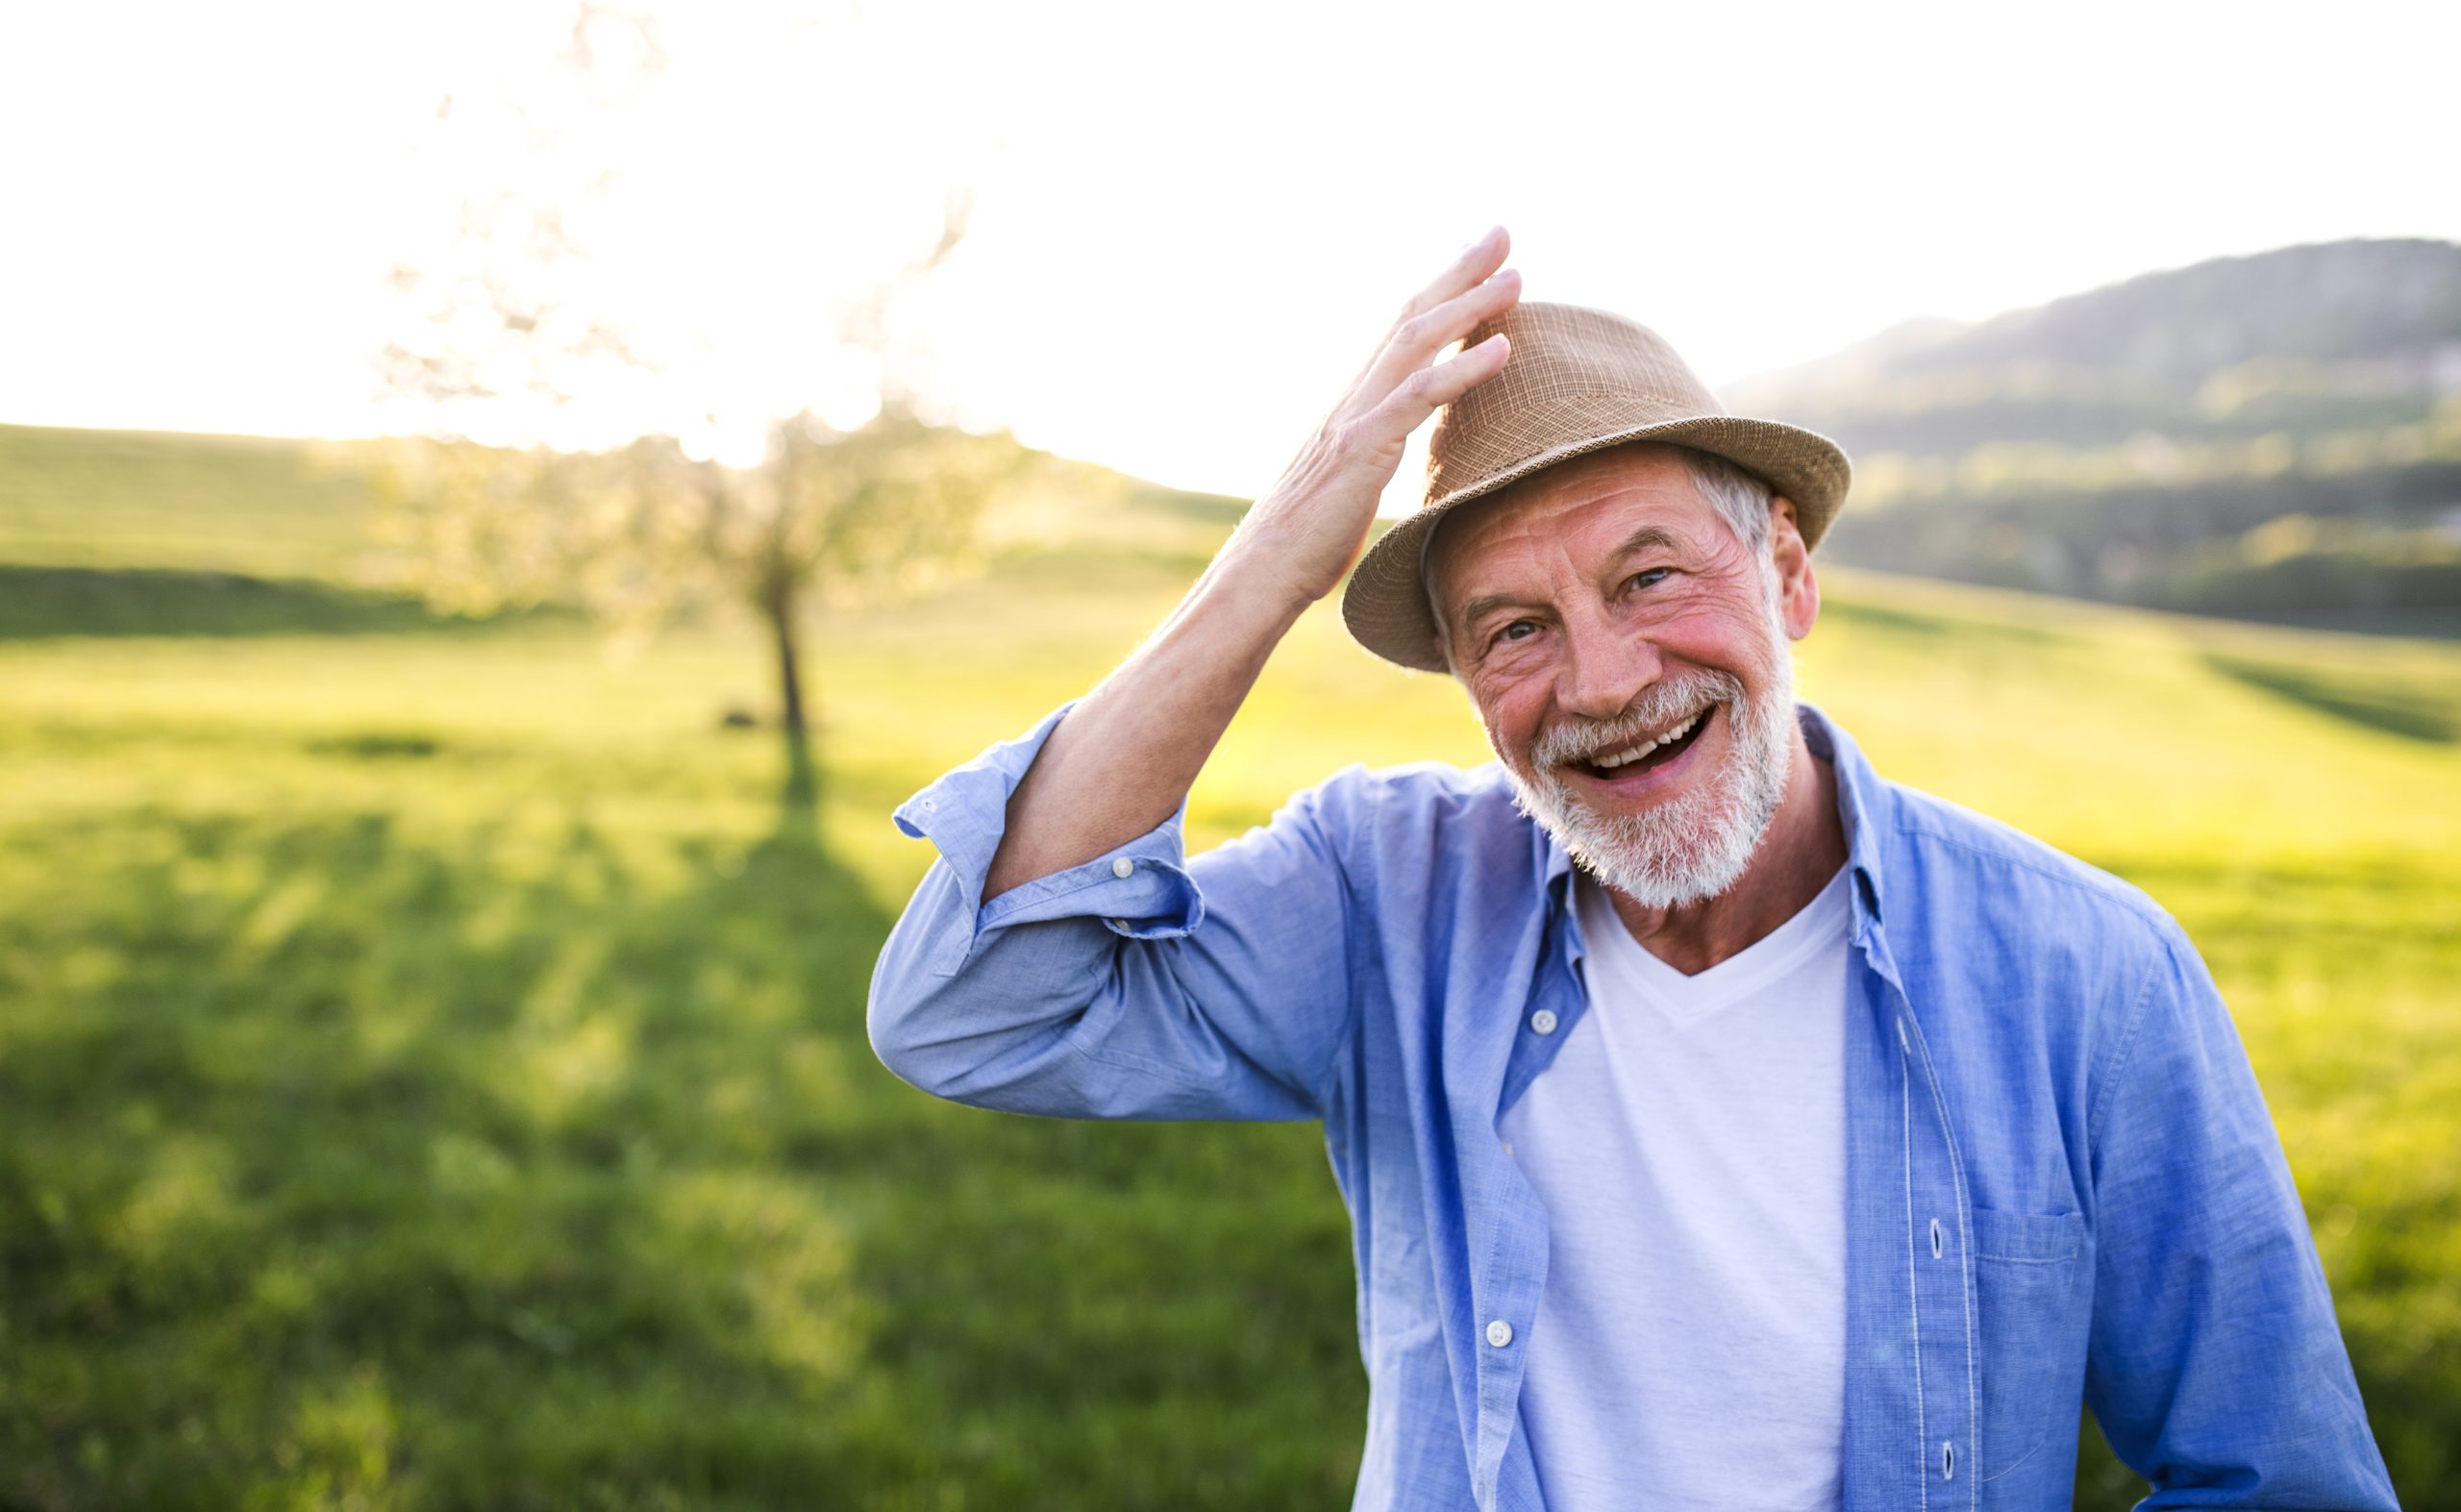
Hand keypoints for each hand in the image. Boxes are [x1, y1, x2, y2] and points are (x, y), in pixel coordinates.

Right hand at [1225, 227, 1519, 607]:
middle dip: (1458, 272)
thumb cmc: (1303, 545)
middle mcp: (1353, 398)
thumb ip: (1371, 458)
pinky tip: (1505, 348)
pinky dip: (1463, 369)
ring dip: (1469, 305)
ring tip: (1516, 276)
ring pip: (1416, 343)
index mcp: (1353, 405)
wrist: (1261, 575)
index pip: (1402, 333)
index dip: (1440, 291)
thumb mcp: (1347, 488)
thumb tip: (1390, 456)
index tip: (1478, 259)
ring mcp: (1355, 419)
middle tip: (1500, 232)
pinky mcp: (1361, 449)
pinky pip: (1418, 398)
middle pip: (1411, 317)